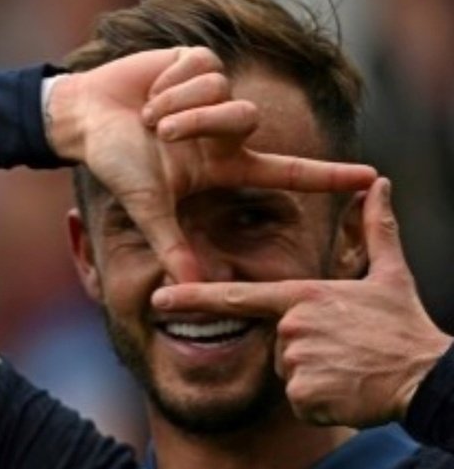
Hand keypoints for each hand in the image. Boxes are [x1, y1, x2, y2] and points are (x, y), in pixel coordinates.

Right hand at [46, 47, 377, 281]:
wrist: (84, 120)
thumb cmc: (116, 163)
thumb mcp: (147, 207)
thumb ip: (172, 244)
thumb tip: (189, 288)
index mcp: (221, 165)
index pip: (285, 171)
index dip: (326, 175)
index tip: (369, 178)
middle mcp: (225, 130)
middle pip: (245, 118)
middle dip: (201, 123)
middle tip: (162, 134)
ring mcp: (213, 94)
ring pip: (221, 90)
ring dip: (178, 104)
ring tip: (148, 116)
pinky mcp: (195, 63)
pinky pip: (200, 66)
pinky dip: (168, 81)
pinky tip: (149, 91)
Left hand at [151, 177, 452, 426]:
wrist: (429, 376)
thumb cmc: (405, 327)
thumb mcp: (390, 276)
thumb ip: (376, 230)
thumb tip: (379, 183)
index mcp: (302, 296)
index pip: (236, 297)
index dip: (193, 297)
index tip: (158, 299)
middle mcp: (292, 324)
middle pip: (275, 343)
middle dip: (303, 351)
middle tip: (342, 351)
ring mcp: (297, 358)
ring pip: (287, 373)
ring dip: (314, 377)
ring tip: (347, 368)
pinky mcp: (305, 392)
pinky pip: (299, 400)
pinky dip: (319, 402)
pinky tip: (345, 391)